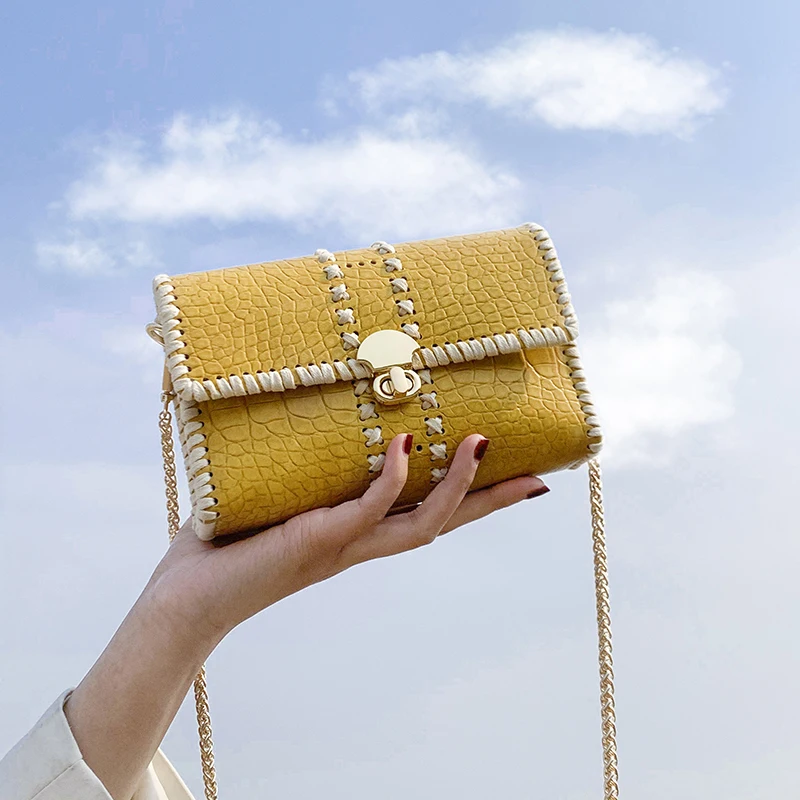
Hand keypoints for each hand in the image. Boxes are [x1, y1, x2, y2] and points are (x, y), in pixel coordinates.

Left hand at [146, 433, 549, 643]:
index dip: (470, 500)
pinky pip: (368, 509)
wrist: (184, 601)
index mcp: (355, 535)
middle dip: (490, 502)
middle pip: (442, 524)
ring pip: (420, 523)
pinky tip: (404, 443)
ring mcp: (342, 546)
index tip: (512, 478)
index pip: (424, 515)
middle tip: (538, 477)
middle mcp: (359, 544)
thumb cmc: (220, 546)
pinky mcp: (316, 541)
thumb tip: (299, 407)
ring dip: (456, 486)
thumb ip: (293, 463)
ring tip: (482, 444)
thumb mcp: (269, 495)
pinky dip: (390, 477)